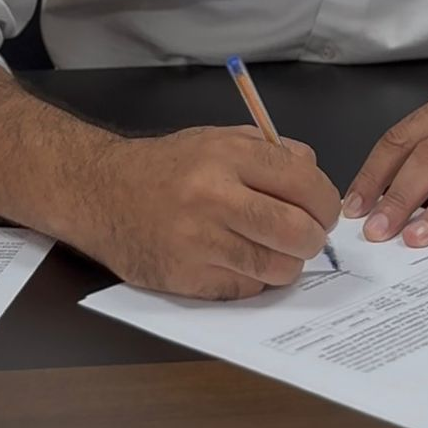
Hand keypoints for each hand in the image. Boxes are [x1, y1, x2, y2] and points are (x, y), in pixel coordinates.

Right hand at [77, 125, 340, 298]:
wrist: (102, 191)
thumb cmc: (167, 165)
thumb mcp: (220, 138)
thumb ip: (272, 152)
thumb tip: (315, 177)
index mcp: (229, 155)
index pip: (304, 183)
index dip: (326, 202)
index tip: (325, 211)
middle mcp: (215, 197)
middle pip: (297, 231)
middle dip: (315, 239)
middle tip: (309, 237)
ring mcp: (199, 241)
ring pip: (277, 268)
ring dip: (287, 264)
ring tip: (274, 250)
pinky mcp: (185, 277)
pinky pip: (245, 288)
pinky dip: (253, 280)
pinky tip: (239, 261)